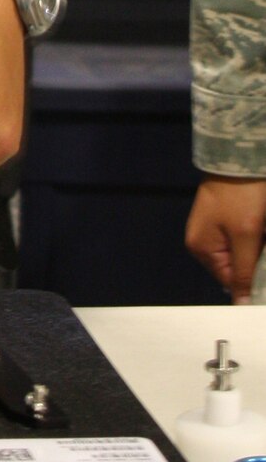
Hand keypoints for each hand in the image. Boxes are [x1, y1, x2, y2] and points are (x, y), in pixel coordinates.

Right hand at [186, 177, 265, 302]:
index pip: (232, 281)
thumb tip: (240, 306)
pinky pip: (246, 237)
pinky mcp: (228, 216)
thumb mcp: (246, 236)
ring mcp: (216, 227)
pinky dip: (259, 234)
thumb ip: (244, 273)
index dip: (254, 279)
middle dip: (257, 258)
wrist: (242, 155)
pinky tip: (262, 222)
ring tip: (262, 226)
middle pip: (238, 265)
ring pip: (245, 251)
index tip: (265, 268)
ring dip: (259, 245)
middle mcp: (205, 240)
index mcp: (202, 248)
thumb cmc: (242, 195)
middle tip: (262, 235)